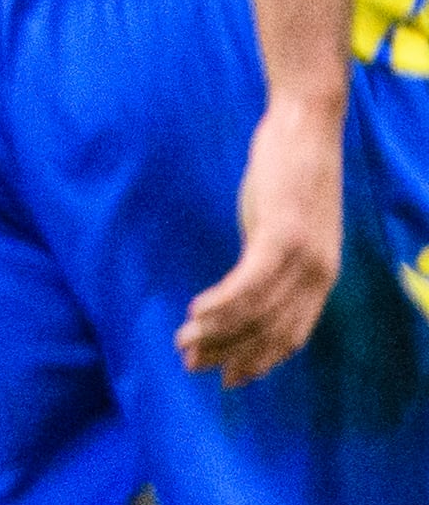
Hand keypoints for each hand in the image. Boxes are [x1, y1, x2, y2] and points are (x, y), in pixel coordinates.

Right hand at [180, 89, 344, 385]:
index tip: (228, 377)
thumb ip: (271, 258)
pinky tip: (196, 311)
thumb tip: (244, 285)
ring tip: (184, 343)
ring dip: (217, 332)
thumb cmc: (289, 172)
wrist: (305, 127)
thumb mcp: (283, 225)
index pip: (290, 335)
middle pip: (271, 331)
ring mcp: (302, 257)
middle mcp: (317, 275)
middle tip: (192, 365)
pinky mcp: (280, 236)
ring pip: (257, 313)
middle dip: (230, 354)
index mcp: (321, 276)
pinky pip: (248, 283)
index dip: (258, 360)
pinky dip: (221, 303)